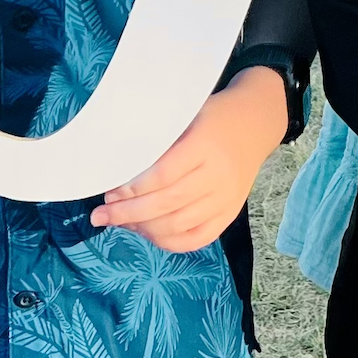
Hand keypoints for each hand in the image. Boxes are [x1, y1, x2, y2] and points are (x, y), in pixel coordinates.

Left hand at [89, 66, 287, 251]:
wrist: (256, 123)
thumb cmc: (214, 115)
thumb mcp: (187, 115)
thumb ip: (159, 140)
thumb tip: (118, 167)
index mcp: (206, 144)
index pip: (163, 174)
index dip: (133, 188)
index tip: (110, 191)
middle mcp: (218, 175)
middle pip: (167, 204)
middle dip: (128, 213)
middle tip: (101, 215)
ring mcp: (227, 199)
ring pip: (179, 226)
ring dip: (143, 229)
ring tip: (122, 222)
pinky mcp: (230, 214)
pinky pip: (197, 240)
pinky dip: (168, 242)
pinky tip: (148, 233)